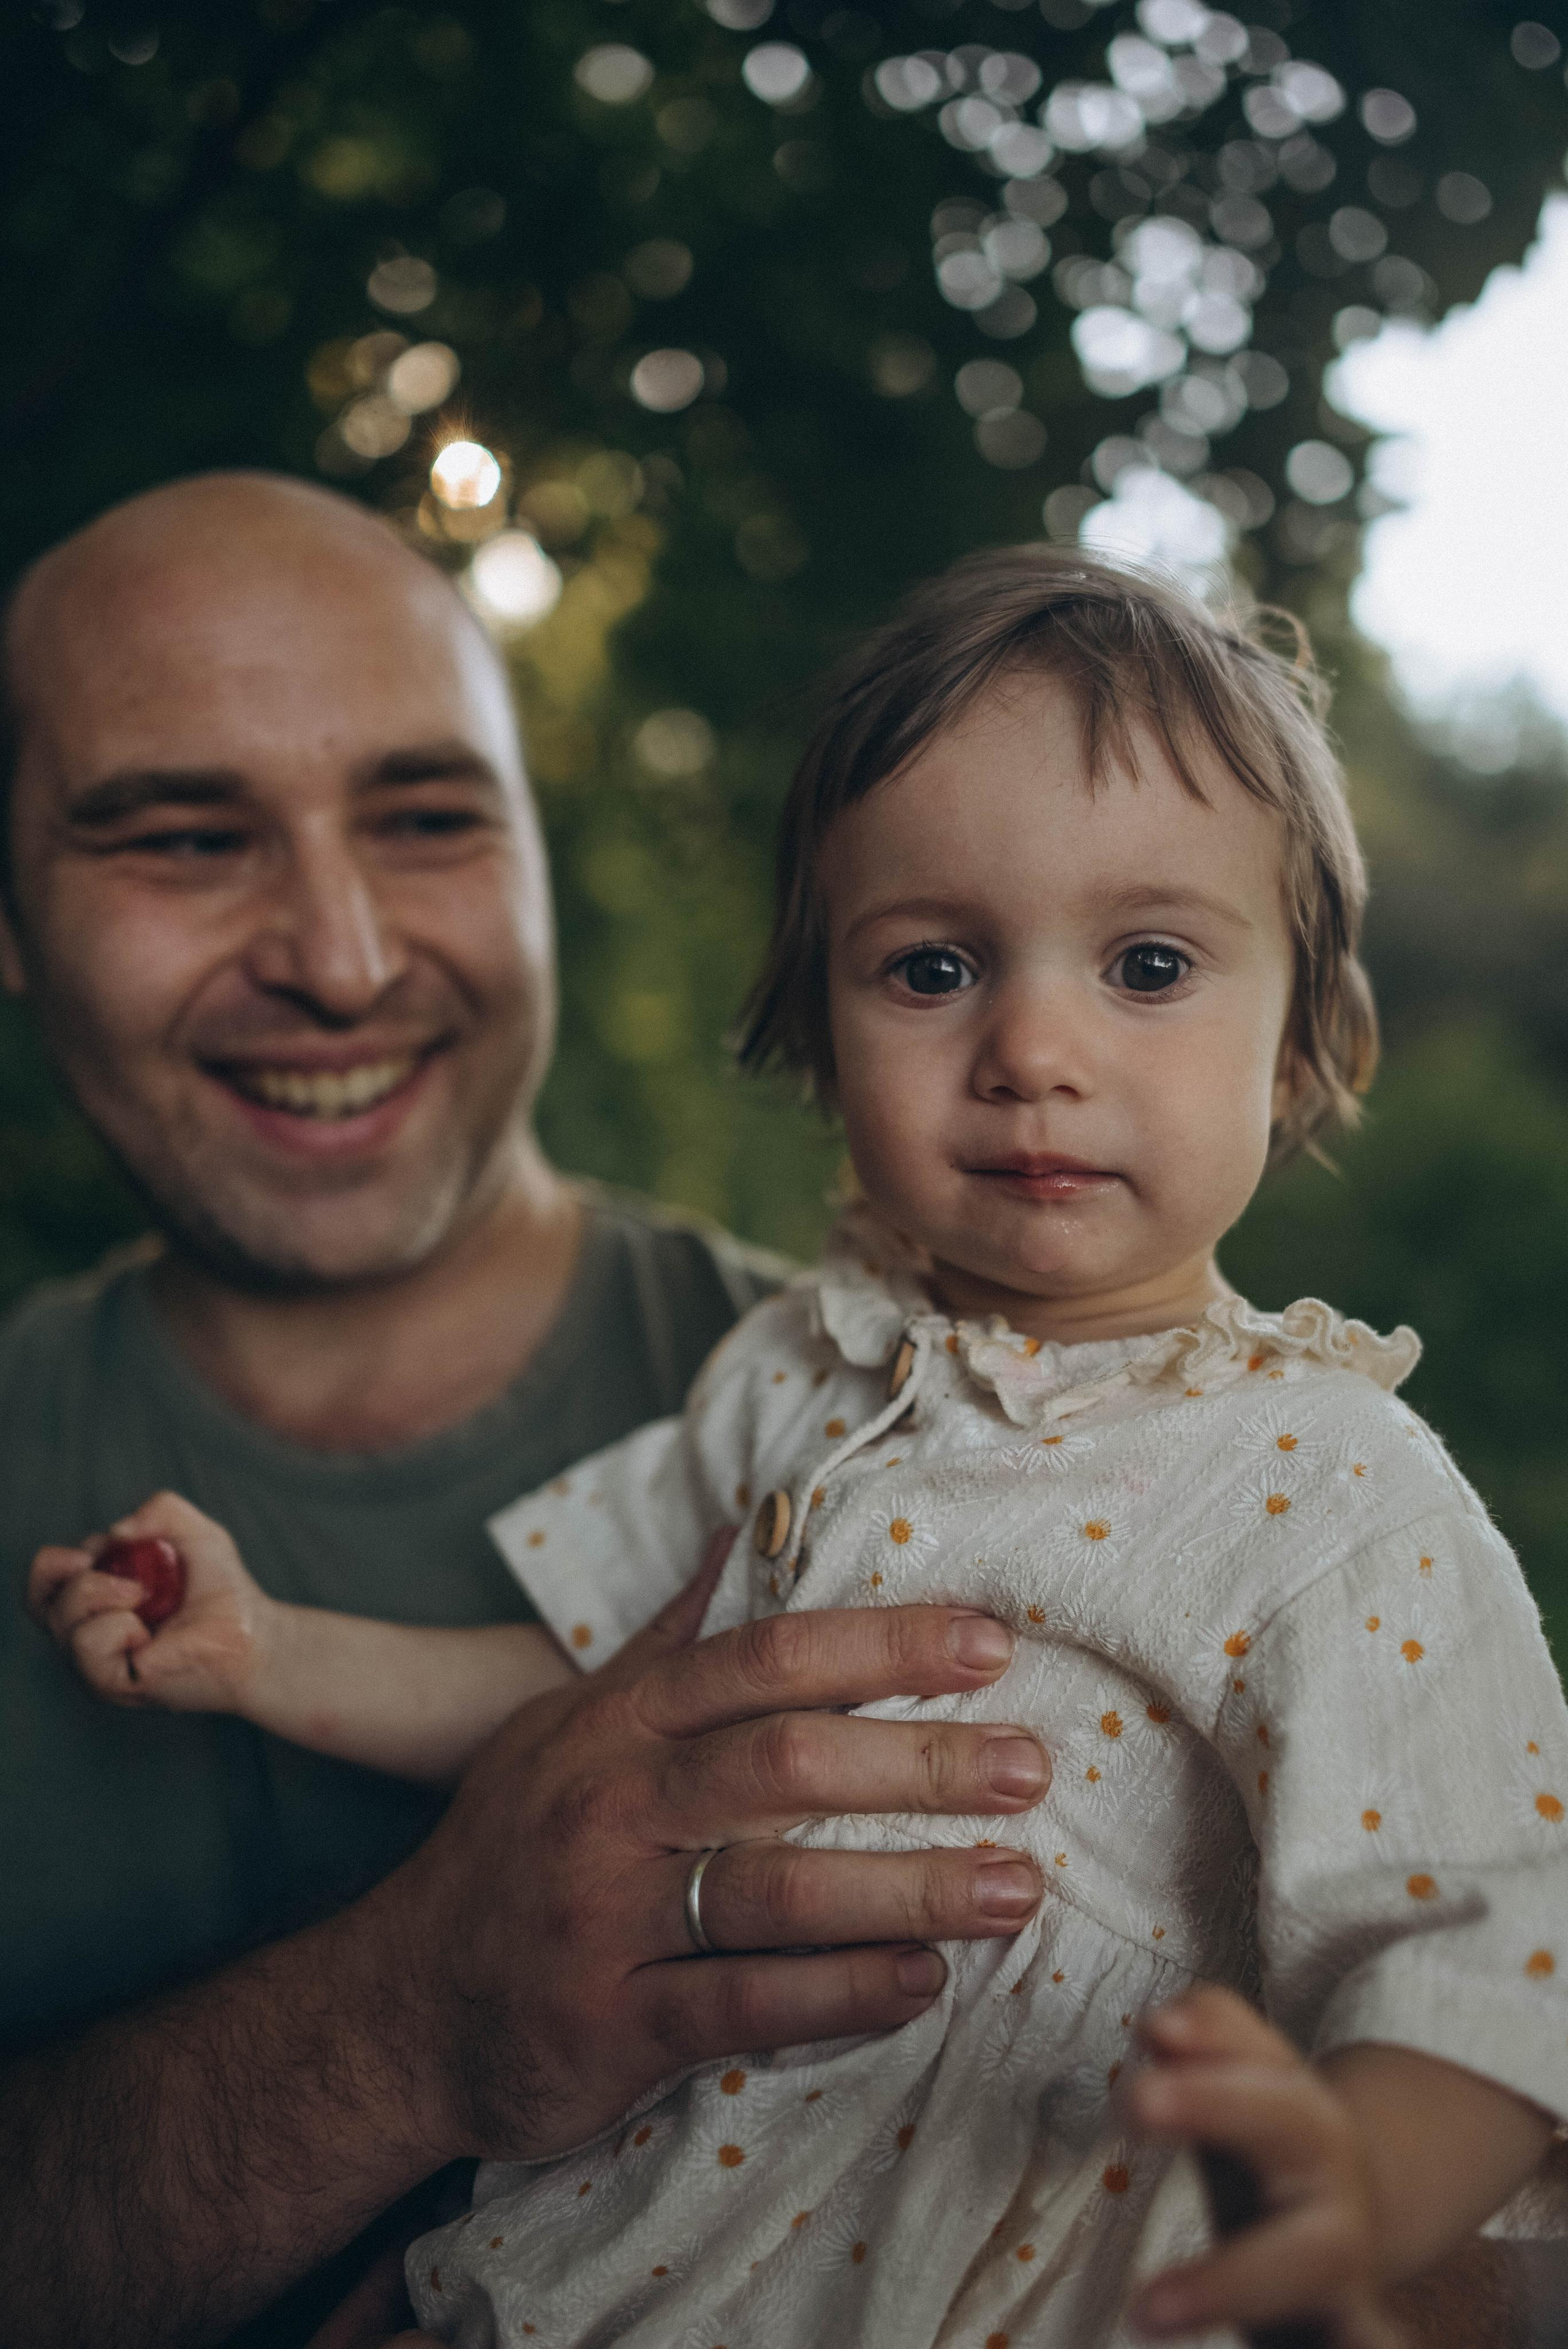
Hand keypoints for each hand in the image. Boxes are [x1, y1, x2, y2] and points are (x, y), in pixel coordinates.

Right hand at [27, 1489, 279, 1713]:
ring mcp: (97, 1662)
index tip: (93, 1553)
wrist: (254, 1634)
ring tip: (145, 1598)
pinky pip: (87, 1646)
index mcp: (98, 1599)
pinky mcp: (111, 1683)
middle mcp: (89, 1632)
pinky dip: (116, 1626)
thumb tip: (115, 1534)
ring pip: (62, 1620)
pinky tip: (147, 1632)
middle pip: (39, 1600)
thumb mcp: (195, 1532)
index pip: (45, 1583)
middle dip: (74, 1577)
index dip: (55, 1564)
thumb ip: (160, 1510)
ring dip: (101, 1594)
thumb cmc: (222, 1590)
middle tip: (123, 1576)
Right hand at [366, 1550, 1048, 2166]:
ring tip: (1014, 1890)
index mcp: (616, 1723)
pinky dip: (843, 1994)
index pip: (763, 1660)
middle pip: (784, 1765)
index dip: (880, 1644)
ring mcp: (609, 1916)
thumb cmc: (513, 1849)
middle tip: (1029, 1767)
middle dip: (918, 1762)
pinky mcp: (612, 2022)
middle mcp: (612, 1806)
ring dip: (909, 1888)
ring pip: (777, 1891)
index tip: (989, 1644)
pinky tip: (924, 1983)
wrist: (398, 2005)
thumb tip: (734, 1534)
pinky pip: (745, 2004)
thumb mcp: (566, 1727)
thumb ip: (663, 1641)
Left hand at [1126, 1985, 1399, 2347]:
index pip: (1257, 2059)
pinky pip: (1362, 2337)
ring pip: (1308, 2256)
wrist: (1356, 2235)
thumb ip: (1212, 2041)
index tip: (1155, 2028)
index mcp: (1304, 2112)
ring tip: (1150, 2309)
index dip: (1212, 2038)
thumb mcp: (1249, 2090)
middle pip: (1289, 2124)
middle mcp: (1333, 2172)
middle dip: (1216, 2104)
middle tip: (1135, 2100)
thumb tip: (1163, 2026)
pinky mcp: (1346, 2325)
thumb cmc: (1275, 2157)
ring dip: (1230, 2280)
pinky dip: (1365, 2348)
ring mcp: (1344, 2256)